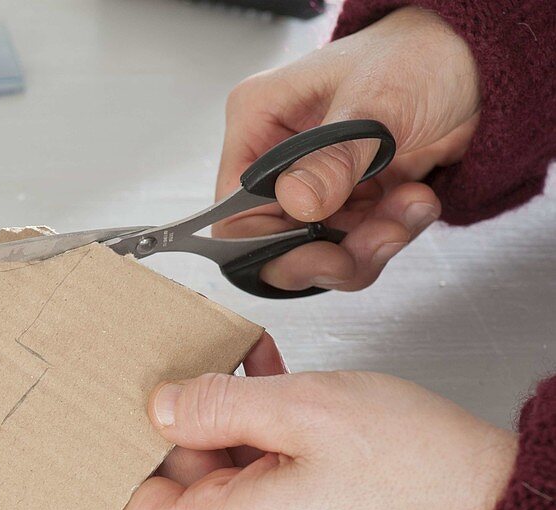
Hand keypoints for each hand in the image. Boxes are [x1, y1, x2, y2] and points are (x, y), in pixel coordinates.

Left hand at [110, 337, 516, 509]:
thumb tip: (160, 406)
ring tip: (238, 362)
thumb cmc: (414, 463)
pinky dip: (255, 430)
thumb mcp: (299, 408)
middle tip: (183, 365)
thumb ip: (215, 405)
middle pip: (177, 483)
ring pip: (219, 470)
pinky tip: (266, 381)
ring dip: (223, 415)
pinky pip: (256, 475)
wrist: (491, 494)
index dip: (109, 464)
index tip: (97, 424)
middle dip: (178, 420)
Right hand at [217, 7, 480, 291]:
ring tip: (411, 205)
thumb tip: (297, 200)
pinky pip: (359, 246)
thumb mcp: (377, 101)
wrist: (475, 61)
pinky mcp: (350, 204)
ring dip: (372, 243)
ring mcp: (315, 187)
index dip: (270, 247)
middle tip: (379, 239)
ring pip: (323, 252)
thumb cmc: (415, 55)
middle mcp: (279, 163)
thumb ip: (336, 157)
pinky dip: (394, 233)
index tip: (322, 254)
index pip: (234, 214)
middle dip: (333, 251)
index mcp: (260, 126)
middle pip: (279, 244)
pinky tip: (417, 200)